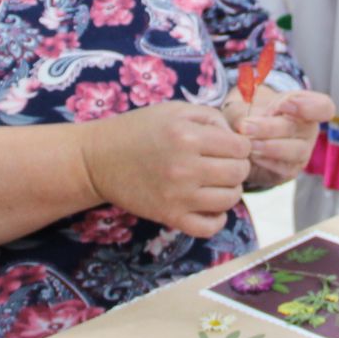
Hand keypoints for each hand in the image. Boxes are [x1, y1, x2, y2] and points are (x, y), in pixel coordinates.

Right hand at [79, 100, 251, 238]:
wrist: (98, 159)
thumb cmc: (138, 130)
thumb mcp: (173, 110)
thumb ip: (210, 117)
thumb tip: (237, 136)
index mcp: (188, 136)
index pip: (240, 147)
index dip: (239, 145)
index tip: (229, 146)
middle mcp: (186, 167)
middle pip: (239, 173)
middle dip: (238, 166)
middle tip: (223, 163)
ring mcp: (178, 195)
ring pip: (230, 199)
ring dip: (229, 190)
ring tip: (215, 182)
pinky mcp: (169, 216)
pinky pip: (209, 227)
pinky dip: (217, 219)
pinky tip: (209, 206)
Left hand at [223, 86, 331, 189]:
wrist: (247, 137)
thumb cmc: (256, 114)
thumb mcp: (255, 101)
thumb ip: (255, 105)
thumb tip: (256, 117)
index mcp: (306, 107)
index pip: (323, 107)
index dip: (308, 106)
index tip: (284, 104)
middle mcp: (309, 130)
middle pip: (298, 129)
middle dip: (270, 128)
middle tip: (245, 126)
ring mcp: (303, 152)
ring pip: (295, 151)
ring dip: (270, 147)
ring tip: (249, 144)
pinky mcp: (291, 170)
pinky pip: (283, 168)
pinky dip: (266, 161)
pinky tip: (251, 156)